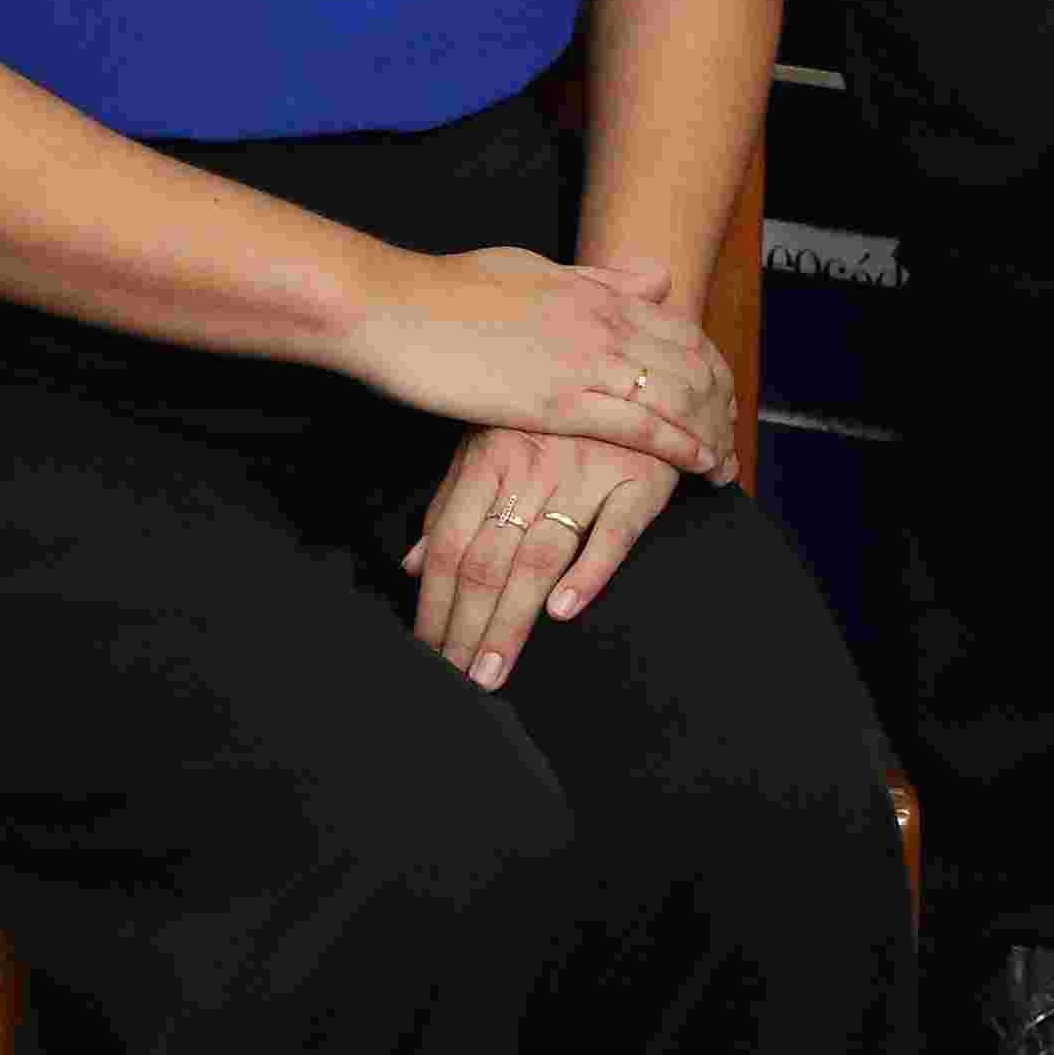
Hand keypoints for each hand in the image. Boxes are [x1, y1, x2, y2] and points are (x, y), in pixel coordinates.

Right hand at [341, 244, 741, 481]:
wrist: (395, 309)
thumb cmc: (449, 290)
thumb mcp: (532, 268)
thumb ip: (595, 278)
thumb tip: (653, 276)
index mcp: (593, 289)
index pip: (678, 324)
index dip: (707, 361)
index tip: (722, 390)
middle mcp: (602, 320)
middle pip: (690, 359)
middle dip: (720, 398)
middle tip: (734, 431)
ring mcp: (584, 360)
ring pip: (677, 391)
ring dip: (711, 426)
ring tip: (728, 458)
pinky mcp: (559, 402)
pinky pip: (639, 425)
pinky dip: (680, 444)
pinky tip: (701, 463)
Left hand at [401, 426, 683, 688]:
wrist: (642, 374)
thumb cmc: (557, 415)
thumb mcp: (492, 442)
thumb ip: (452, 503)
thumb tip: (411, 565)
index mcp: (492, 458)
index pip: (452, 543)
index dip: (435, 601)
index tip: (427, 649)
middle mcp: (535, 469)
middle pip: (489, 560)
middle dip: (467, 626)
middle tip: (455, 680)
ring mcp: (587, 475)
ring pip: (539, 557)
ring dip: (511, 621)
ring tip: (492, 671)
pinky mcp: (640, 482)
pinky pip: (613, 533)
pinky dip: (588, 572)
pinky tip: (562, 612)